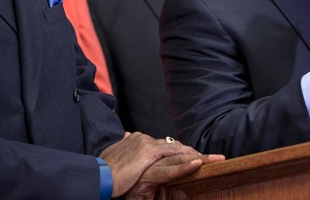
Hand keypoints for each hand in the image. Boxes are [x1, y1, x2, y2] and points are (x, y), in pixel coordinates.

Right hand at [99, 132, 223, 197]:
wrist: (94, 174)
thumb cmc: (102, 169)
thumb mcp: (116, 156)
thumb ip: (125, 146)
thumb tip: (126, 135)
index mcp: (139, 139)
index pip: (166, 145)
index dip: (182, 151)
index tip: (194, 156)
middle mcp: (146, 140)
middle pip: (176, 146)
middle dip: (195, 152)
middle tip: (213, 157)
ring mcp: (148, 147)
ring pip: (179, 152)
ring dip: (199, 157)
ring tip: (216, 159)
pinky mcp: (148, 157)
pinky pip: (172, 162)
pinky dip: (187, 163)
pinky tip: (199, 163)